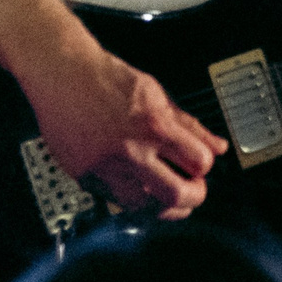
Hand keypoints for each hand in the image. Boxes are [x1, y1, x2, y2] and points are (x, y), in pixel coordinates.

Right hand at [18, 39, 227, 217]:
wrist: (63, 74)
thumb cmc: (109, 79)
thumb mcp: (158, 95)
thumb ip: (190, 125)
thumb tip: (218, 146)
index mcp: (155, 126)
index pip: (199, 163)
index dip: (204, 167)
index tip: (201, 166)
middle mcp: (131, 150)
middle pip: (175, 194)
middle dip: (193, 198)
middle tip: (193, 192)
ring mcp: (105, 166)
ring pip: (142, 207)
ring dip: (160, 206)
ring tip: (165, 196)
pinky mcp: (84, 175)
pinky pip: (113, 201)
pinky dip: (130, 200)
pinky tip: (138, 190)